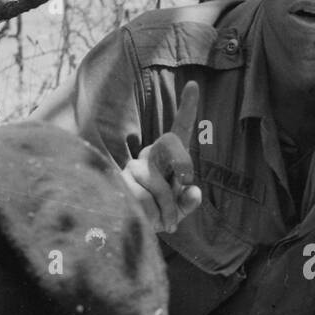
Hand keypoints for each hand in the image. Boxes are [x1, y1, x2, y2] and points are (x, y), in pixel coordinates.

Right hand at [123, 80, 201, 232]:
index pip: (179, 130)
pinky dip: (154, 216)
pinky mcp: (121, 182)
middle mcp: (150, 155)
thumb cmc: (160, 213)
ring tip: (167, 222)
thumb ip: (189, 200)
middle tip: (185, 181)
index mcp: (167, 157)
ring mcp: (134, 167)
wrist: (132, 228)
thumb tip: (193, 191)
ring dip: (168, 208)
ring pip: (159, 184)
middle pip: (170, 142)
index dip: (187, 108)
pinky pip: (143, 199)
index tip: (193, 85)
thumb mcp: (180, 208)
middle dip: (183, 161)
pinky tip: (150, 222)